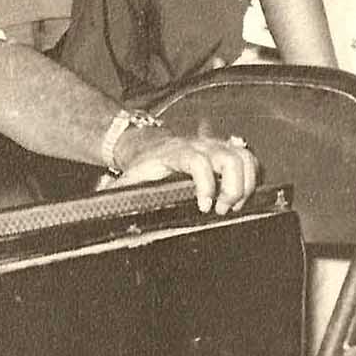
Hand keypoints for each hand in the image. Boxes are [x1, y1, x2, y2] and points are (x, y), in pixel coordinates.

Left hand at [113, 130, 259, 214]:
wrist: (152, 145)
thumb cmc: (144, 166)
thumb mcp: (130, 178)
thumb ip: (116, 191)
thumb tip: (103, 197)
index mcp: (178, 152)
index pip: (199, 162)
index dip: (206, 185)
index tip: (205, 207)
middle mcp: (202, 145)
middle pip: (230, 158)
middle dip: (232, 188)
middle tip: (222, 210)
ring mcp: (217, 146)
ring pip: (245, 157)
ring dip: (246, 185)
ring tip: (233, 206)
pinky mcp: (228, 151)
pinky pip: (250, 160)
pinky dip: (252, 178)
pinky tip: (241, 197)